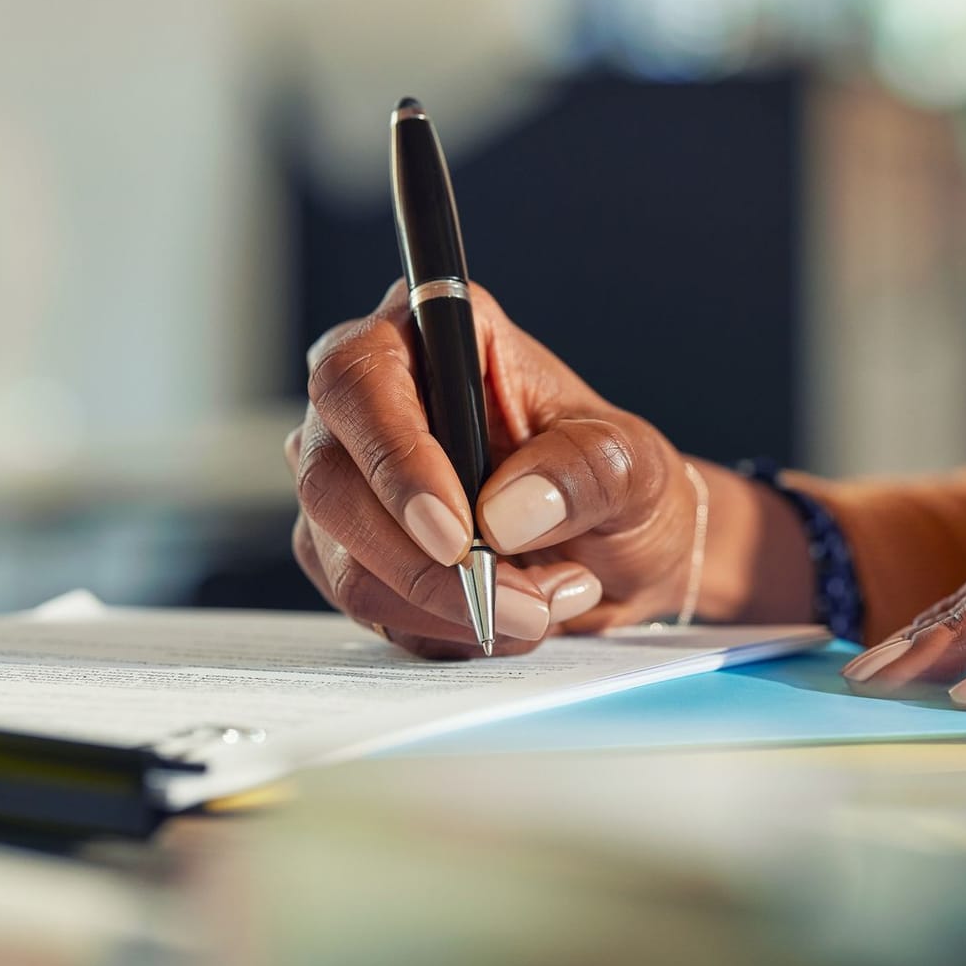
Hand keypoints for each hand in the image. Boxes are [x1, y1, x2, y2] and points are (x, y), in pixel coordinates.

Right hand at [289, 281, 701, 656]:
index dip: (395, 458)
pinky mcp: (348, 551)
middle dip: (429, 565)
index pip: (361, 379)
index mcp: (435, 337)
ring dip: (449, 607)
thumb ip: (582, 470)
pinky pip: (368, 606)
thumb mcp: (632, 463)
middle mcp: (371, 402)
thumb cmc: (617, 482)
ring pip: (346, 560)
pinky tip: (506, 615)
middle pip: (333, 481)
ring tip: (542, 603)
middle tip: (523, 603)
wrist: (616, 549)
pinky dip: (444, 628)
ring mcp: (349, 480)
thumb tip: (506, 513)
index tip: (455, 535)